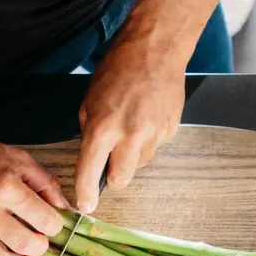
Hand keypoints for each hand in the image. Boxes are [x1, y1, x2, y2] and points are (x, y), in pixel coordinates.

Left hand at [76, 34, 185, 212]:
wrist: (155, 49)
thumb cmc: (118, 71)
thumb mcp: (89, 102)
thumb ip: (89, 135)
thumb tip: (91, 161)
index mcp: (102, 128)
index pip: (90, 173)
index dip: (85, 194)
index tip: (85, 206)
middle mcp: (129, 135)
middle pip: (120, 180)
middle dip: (113, 178)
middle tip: (110, 161)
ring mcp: (153, 134)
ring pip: (139, 165)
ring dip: (132, 156)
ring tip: (131, 126)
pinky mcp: (170, 131)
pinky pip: (155, 148)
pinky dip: (148, 141)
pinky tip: (145, 118)